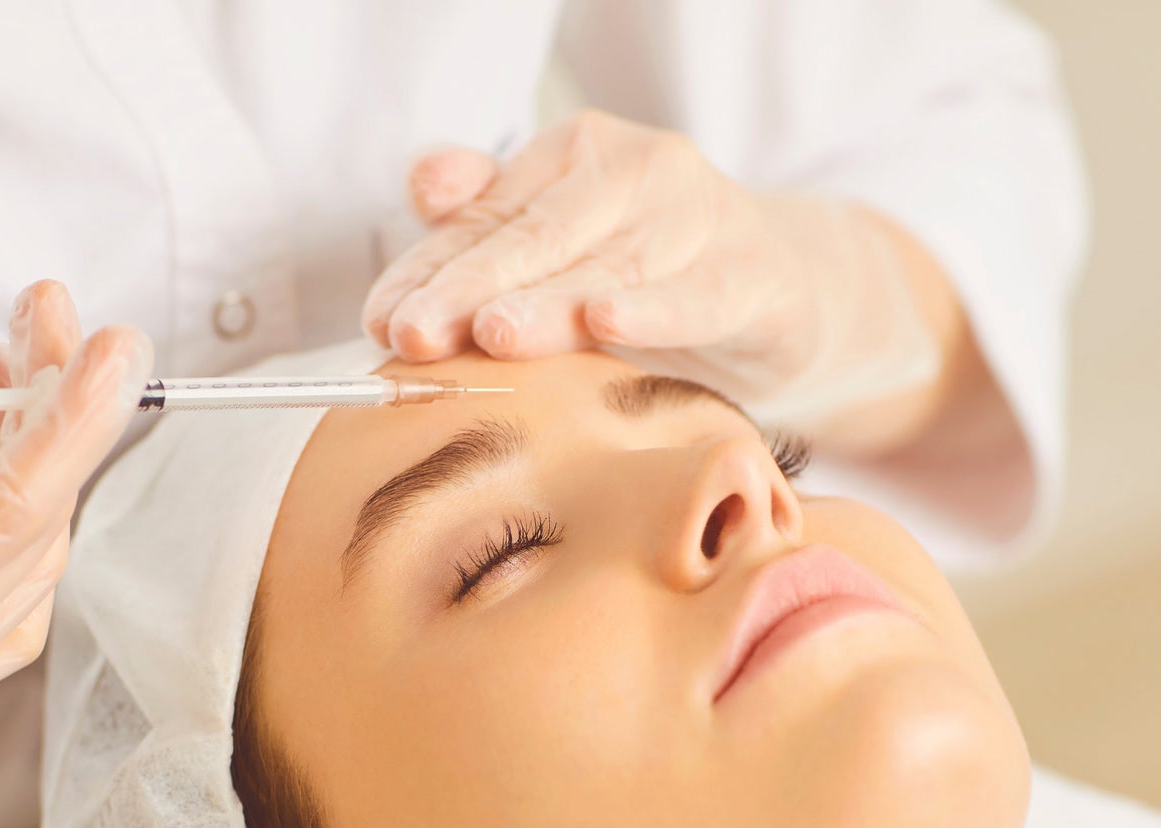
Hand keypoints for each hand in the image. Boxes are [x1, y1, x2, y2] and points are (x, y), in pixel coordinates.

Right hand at [0, 279, 153, 827]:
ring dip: (37, 467)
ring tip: (6, 379)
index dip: (74, 419)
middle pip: (36, 522)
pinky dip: (22, 539)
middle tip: (46, 317)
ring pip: (29, 570)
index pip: (12, 507)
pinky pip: (4, 619)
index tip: (118, 346)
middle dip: (56, 411)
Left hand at [361, 109, 936, 416]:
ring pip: (609, 267)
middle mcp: (630, 171)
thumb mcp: (561, 255)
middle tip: (415, 332)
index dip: (427, 270)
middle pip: (535, 238)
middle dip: (467, 288)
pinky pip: (698, 296)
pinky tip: (608, 322)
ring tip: (494, 333)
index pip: (483, 221)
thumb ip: (492, 226)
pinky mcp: (751, 272)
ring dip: (549, 304)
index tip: (379, 320)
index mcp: (569, 161)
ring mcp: (696, 216)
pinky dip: (654, 311)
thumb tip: (423, 187)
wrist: (781, 292)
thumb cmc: (646, 278)